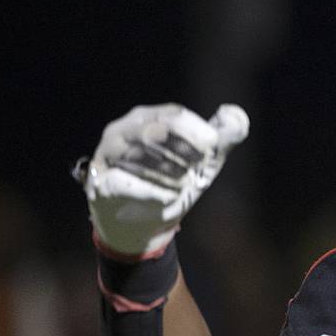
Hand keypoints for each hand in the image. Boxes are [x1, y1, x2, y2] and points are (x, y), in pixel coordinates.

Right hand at [77, 103, 248, 256]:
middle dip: (181, 149)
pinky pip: (123, 183)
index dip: (195, 129)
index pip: (173, 115)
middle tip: (197, 166)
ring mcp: (107, 154)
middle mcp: (124, 130)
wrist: (142, 221)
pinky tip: (166, 198)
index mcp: (149, 118)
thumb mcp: (202, 162)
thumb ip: (222, 139)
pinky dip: (149, 192)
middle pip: (154, 131)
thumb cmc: (172, 182)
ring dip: (166, 171)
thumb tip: (235, 114)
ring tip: (182, 184)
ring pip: (136, 154)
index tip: (212, 145)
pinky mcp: (99, 181)